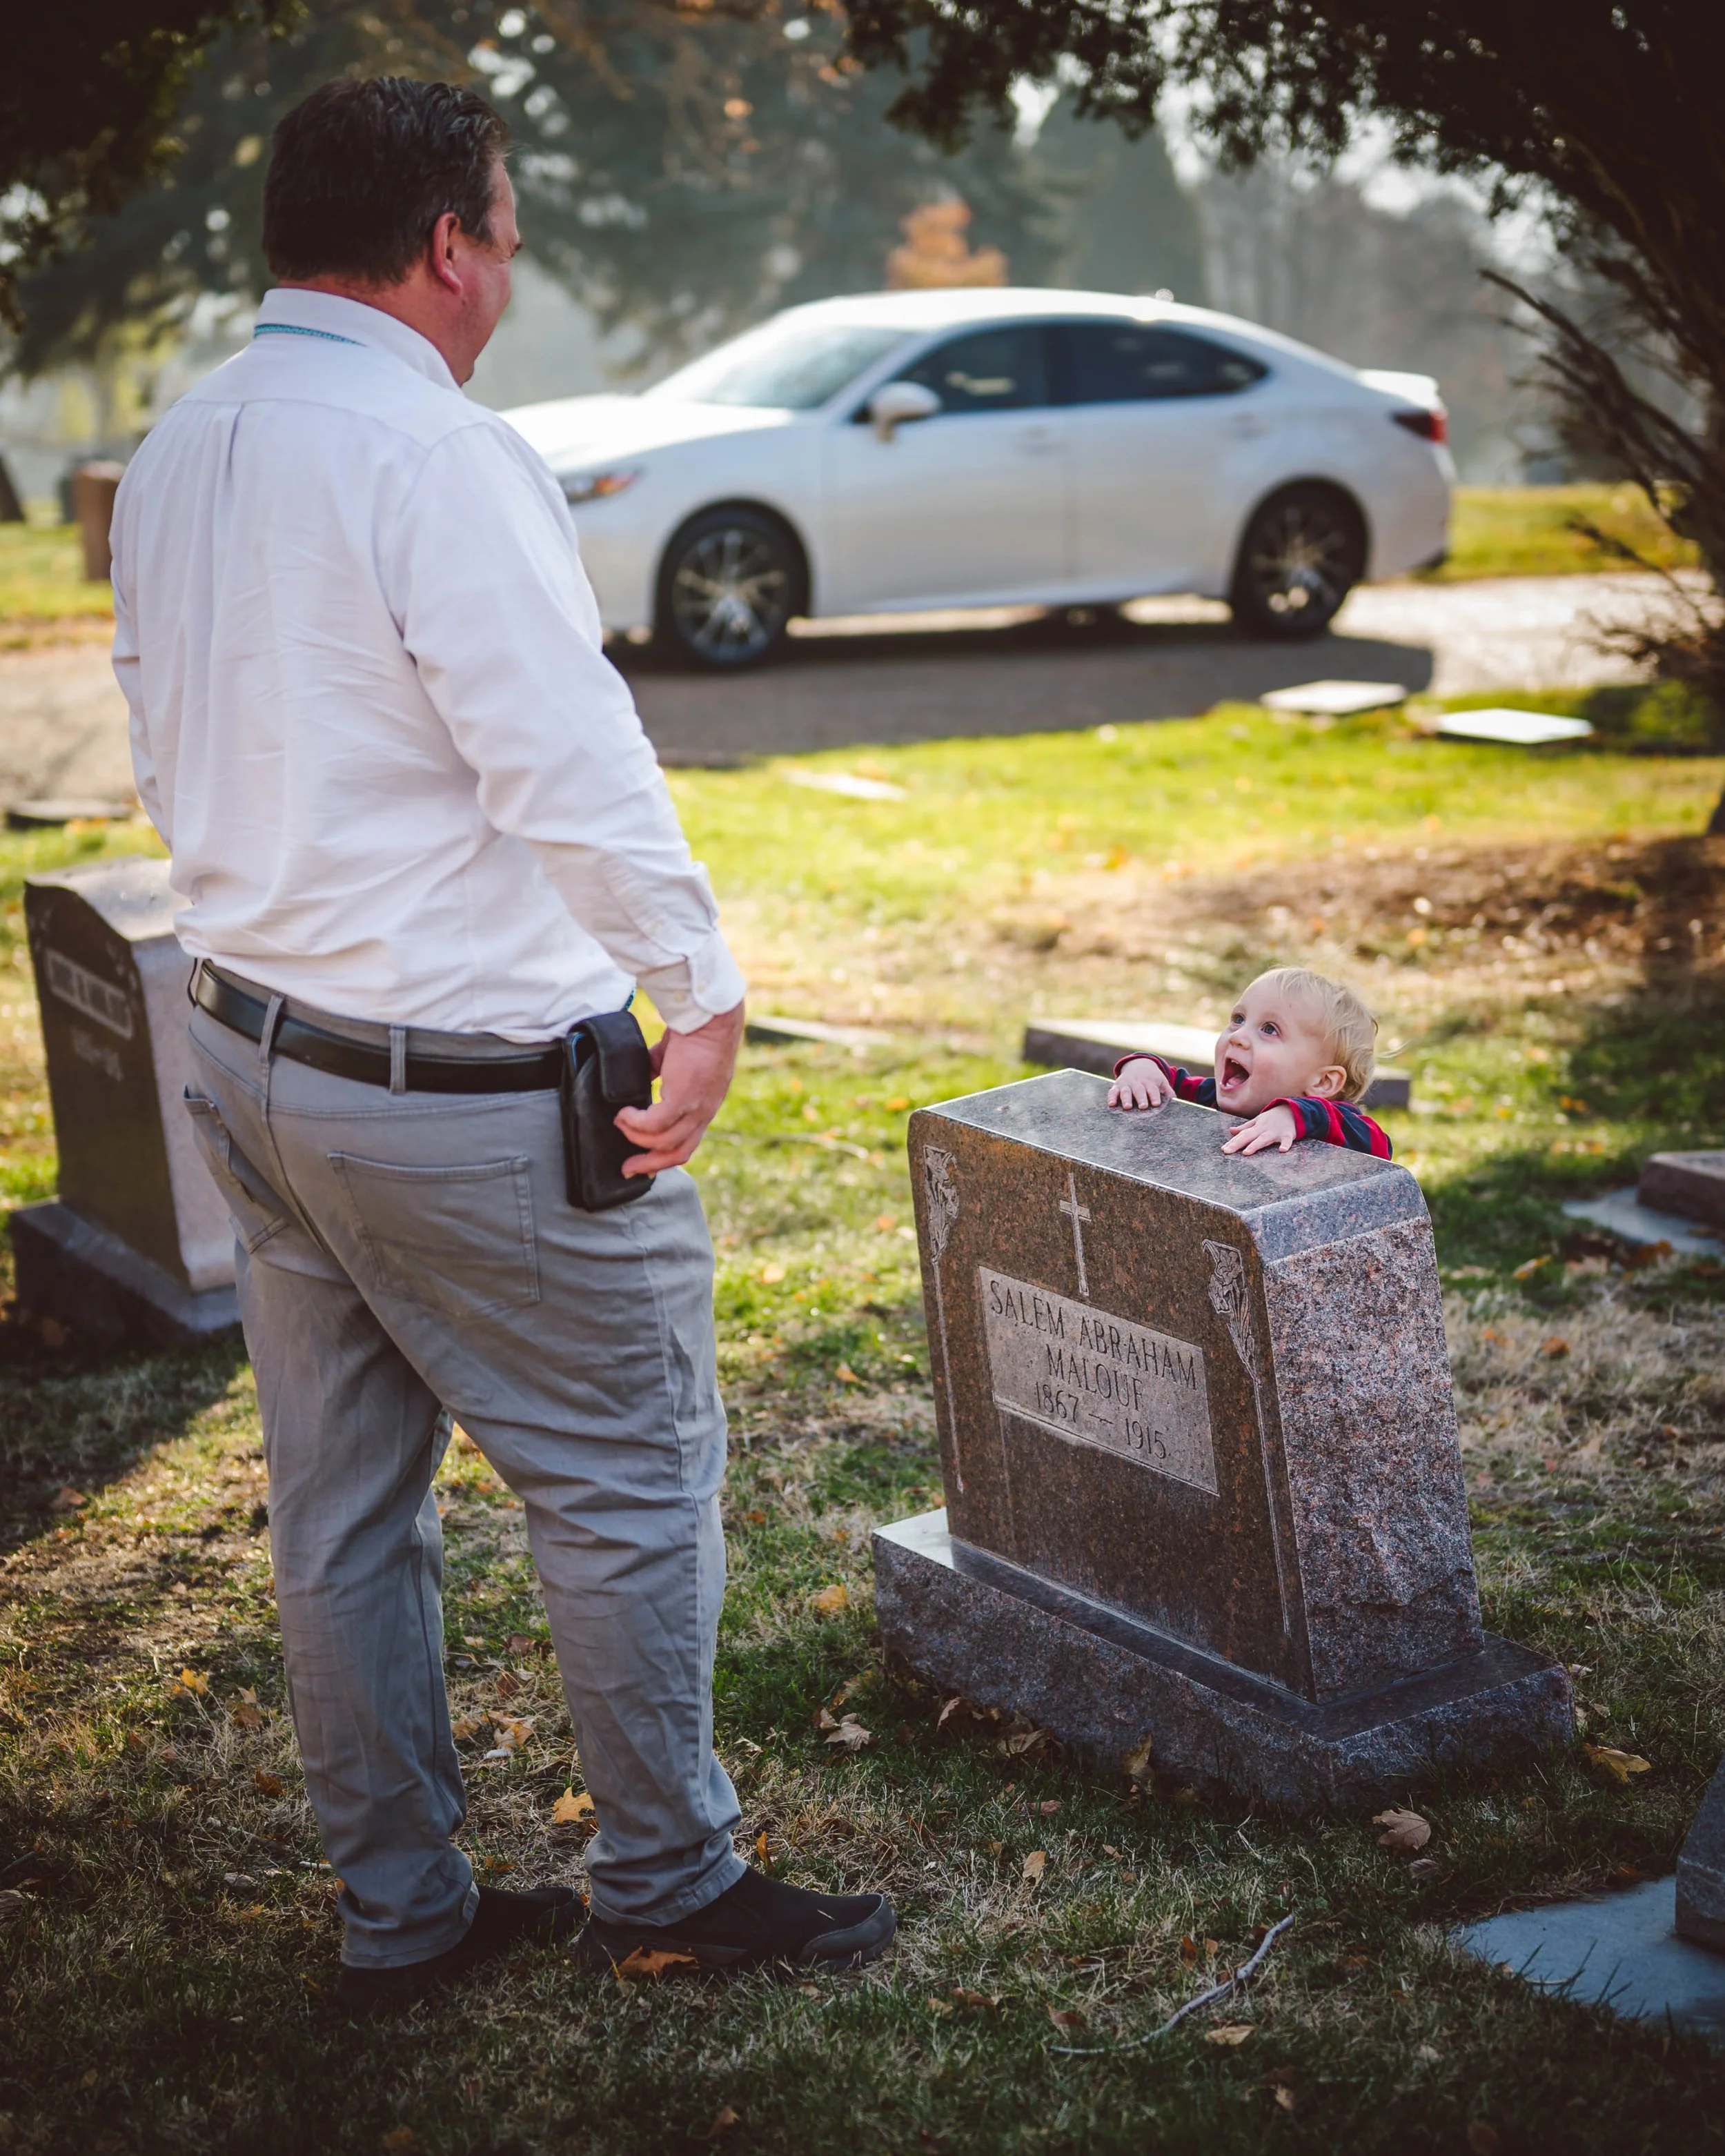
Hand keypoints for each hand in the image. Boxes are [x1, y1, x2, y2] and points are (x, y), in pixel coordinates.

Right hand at [613, 1000, 744, 1174]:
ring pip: (664, 1142)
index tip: (644, 1165)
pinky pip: (654, 1123)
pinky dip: (635, 1123)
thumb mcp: (673, 1060)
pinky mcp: (684, 1097)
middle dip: (649, 1164)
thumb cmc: (694, 1031)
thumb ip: (659, 1072)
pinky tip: (624, 1114)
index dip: (664, 1158)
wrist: (707, 1018)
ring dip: (636, 1137)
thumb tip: (640, 1076)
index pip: (687, 1143)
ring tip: (620, 1123)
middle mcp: (704, 1111)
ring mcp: (696, 1107)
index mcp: (703, 1105)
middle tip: (627, 1168)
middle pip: (678, 1153)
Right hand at [1107, 1056, 1173, 1109]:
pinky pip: (1113, 1091)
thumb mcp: (1161, 1081)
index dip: (1154, 1096)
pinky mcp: (1117, 1086)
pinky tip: (1111, 1104)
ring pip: (1126, 1091)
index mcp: (1149, 1081)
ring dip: (1126, 1099)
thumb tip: (1174, 1098)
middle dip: (1141, 1098)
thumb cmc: (1152, 1077)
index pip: (1153, 1089)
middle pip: (1139, 1090)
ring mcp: (1126, 1084)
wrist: (1138, 1064)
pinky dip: (1111, 1097)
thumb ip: (1167, 1090)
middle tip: (1143, 1106)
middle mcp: (1137, 1082)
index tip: (1156, 1103)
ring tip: (1127, 1107)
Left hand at [1221, 1103, 1298, 1155]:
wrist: (1291, 1110)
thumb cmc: (1272, 1118)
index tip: (1223, 1150)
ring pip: (1264, 1139)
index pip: (1242, 1135)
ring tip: (1246, 1152)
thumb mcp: (1257, 1121)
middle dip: (1237, 1144)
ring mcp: (1275, 1132)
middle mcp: (1263, 1129)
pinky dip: (1285, 1144)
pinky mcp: (1288, 1134)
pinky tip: (1282, 1150)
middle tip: (1227, 1151)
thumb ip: (1245, 1128)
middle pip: (1248, 1136)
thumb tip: (1231, 1131)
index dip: (1232, 1142)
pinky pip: (1287, 1140)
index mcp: (1256, 1127)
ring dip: (1255, 1145)